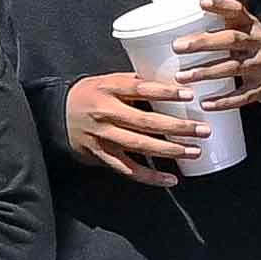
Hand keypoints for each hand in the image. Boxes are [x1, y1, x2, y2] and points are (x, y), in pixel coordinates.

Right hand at [63, 70, 207, 184]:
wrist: (58, 114)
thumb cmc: (90, 94)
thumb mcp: (107, 80)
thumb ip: (134, 82)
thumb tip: (173, 83)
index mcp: (107, 88)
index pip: (138, 88)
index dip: (164, 92)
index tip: (188, 94)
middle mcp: (104, 113)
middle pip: (144, 122)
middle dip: (176, 127)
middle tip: (202, 130)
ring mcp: (102, 137)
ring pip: (139, 146)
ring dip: (169, 150)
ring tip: (194, 151)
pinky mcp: (101, 155)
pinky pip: (128, 169)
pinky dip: (150, 176)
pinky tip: (171, 179)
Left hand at [170, 0, 260, 108]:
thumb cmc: (254, 48)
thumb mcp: (246, 32)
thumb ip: (222, 25)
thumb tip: (179, 21)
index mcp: (252, 26)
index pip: (238, 11)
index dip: (220, 6)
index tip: (201, 4)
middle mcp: (260, 43)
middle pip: (232, 39)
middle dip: (204, 43)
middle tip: (177, 46)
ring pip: (233, 68)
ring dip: (206, 72)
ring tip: (182, 77)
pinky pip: (242, 96)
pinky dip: (223, 101)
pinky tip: (204, 103)